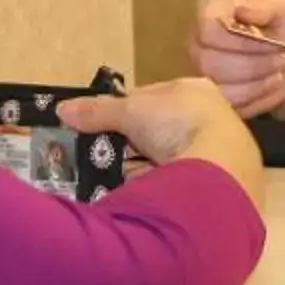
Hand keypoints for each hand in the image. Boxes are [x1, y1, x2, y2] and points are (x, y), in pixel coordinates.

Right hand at [60, 78, 265, 200]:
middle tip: (110, 153)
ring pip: (170, 157)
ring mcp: (217, 152)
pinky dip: (160, 188)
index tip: (105, 124)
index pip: (153, 95)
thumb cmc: (179, 124)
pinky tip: (143, 194)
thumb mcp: (131, 110)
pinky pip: (179, 183)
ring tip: (121, 176)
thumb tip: (62, 109)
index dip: (126, 108)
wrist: (222, 171)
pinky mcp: (217, 184)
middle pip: (162, 128)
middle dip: (136, 141)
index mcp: (195, 90)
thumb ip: (98, 110)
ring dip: (147, 166)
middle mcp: (212, 116)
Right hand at [192, 0, 284, 117]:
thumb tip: (243, 11)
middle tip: (282, 60)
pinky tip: (275, 88)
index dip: (240, 40)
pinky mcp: (215, 99)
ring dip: (257, 84)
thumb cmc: (280, 24)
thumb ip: (264, 5)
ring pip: (219, 89)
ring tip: (280, 74)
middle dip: (253, 64)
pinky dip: (258, 99)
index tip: (269, 40)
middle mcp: (198, 45)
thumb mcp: (281, 7)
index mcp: (211, 15)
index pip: (208, 29)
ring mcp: (203, 74)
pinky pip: (231, 107)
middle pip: (211, 62)